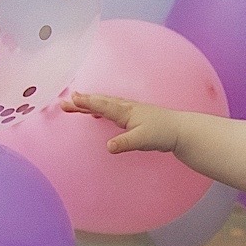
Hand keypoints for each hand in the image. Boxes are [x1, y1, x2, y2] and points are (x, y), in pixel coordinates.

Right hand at [61, 91, 180, 154]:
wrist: (180, 130)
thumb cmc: (162, 133)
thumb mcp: (142, 140)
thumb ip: (125, 143)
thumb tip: (108, 147)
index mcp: (125, 112)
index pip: (102, 106)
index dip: (86, 103)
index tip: (71, 99)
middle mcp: (126, 108)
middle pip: (100, 102)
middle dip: (82, 102)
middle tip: (64, 102)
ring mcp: (130, 110)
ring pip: (105, 104)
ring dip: (90, 103)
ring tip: (75, 103)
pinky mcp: (133, 116)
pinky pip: (111, 109)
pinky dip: (100, 108)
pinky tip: (97, 114)